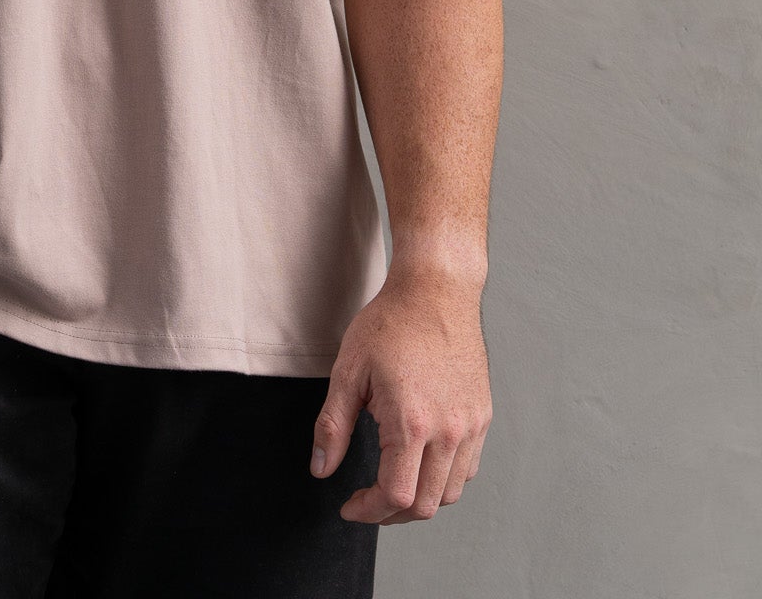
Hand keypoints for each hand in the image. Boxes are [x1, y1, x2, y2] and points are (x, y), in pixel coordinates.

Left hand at [309, 264, 492, 522]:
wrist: (436, 290)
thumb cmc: (390, 324)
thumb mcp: (348, 371)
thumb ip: (333, 426)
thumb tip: (321, 470)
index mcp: (411, 423)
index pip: (396, 497)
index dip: (368, 512)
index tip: (348, 506)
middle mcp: (448, 431)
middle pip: (425, 506)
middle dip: (390, 514)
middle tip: (366, 502)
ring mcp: (470, 425)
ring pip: (450, 492)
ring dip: (419, 500)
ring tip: (391, 484)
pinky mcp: (482, 416)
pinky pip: (467, 468)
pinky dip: (443, 479)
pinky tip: (419, 463)